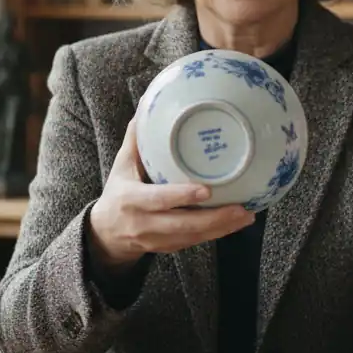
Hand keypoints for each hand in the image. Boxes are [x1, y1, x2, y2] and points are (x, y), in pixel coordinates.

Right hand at [88, 115, 254, 267]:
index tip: (206, 191)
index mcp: (131, 200)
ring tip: (246, 216)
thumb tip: (146, 103)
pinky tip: (235, 223)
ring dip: (222, 228)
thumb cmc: (118, 192)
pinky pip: (194, 242)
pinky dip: (216, 234)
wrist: (106, 233)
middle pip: (182, 224)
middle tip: (241, 208)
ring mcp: (156, 240)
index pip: (158, 199)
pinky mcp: (168, 248)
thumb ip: (136, 139)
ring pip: (192, 237)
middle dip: (214, 219)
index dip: (181, 197)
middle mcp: (144, 223)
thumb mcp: (121, 165)